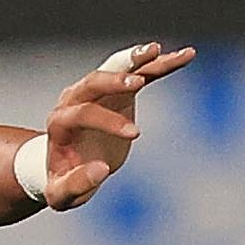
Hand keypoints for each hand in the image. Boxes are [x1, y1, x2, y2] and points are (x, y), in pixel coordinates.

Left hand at [40, 41, 195, 210]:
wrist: (65, 168)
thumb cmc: (61, 183)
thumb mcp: (61, 194)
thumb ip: (77, 184)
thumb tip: (100, 170)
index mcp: (60, 123)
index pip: (82, 113)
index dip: (108, 121)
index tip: (135, 135)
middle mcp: (74, 100)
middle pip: (93, 80)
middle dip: (116, 79)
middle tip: (137, 82)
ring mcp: (97, 92)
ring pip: (117, 67)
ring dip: (137, 58)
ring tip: (158, 50)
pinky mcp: (118, 92)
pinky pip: (140, 73)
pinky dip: (159, 64)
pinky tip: (184, 55)